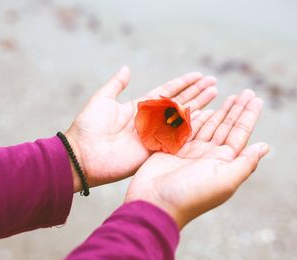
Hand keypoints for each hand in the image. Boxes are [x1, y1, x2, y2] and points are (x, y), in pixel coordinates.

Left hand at [65, 66, 217, 190]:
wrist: (82, 155)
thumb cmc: (88, 127)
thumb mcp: (102, 99)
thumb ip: (116, 84)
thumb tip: (127, 68)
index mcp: (140, 107)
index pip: (167, 92)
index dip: (183, 83)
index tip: (198, 75)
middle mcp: (151, 120)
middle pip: (179, 103)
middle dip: (197, 92)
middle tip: (214, 83)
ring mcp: (155, 135)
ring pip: (182, 117)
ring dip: (199, 105)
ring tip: (214, 93)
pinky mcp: (155, 150)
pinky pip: (177, 137)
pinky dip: (192, 127)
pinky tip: (208, 117)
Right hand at [125, 89, 268, 228]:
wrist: (155, 203)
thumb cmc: (191, 193)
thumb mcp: (224, 179)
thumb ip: (245, 162)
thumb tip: (265, 147)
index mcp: (224, 162)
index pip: (240, 133)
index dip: (248, 115)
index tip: (256, 98)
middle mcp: (210, 156)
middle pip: (227, 127)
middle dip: (236, 109)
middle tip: (246, 92)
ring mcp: (191, 152)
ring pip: (209, 126)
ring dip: (219, 111)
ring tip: (229, 96)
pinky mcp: (173, 149)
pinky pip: (188, 129)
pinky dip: (196, 118)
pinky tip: (205, 109)